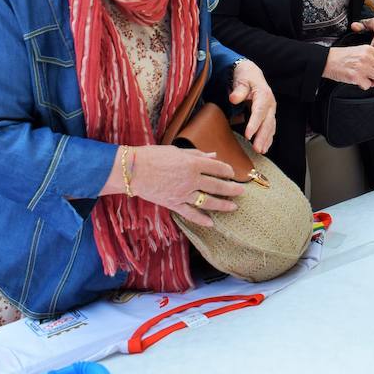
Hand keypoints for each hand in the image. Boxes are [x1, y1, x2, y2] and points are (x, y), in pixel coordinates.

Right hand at [125, 145, 244, 227]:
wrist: (133, 170)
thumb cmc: (153, 156)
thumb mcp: (176, 151)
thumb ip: (197, 154)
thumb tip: (213, 155)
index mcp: (193, 163)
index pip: (217, 167)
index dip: (227, 170)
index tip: (232, 173)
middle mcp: (191, 179)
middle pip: (217, 185)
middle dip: (231, 189)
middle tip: (241, 191)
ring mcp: (183, 193)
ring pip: (208, 201)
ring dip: (222, 205)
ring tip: (233, 207)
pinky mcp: (174, 203)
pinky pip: (190, 213)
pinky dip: (201, 219)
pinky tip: (211, 223)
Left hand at [228, 60, 275, 153]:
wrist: (251, 72)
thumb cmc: (245, 75)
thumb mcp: (241, 78)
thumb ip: (238, 89)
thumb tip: (233, 98)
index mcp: (264, 94)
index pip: (260, 111)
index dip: (254, 124)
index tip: (248, 135)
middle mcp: (270, 103)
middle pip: (267, 122)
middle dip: (262, 136)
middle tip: (256, 148)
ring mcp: (271, 110)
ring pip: (270, 127)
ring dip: (266, 140)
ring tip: (260, 151)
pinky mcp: (269, 115)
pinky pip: (270, 128)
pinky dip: (268, 138)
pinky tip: (264, 147)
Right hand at [324, 42, 373, 89]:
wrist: (326, 60)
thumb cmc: (341, 56)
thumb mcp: (358, 50)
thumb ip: (371, 56)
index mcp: (368, 49)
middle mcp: (367, 57)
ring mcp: (362, 67)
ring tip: (368, 80)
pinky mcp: (356, 76)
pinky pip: (367, 85)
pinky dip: (364, 86)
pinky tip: (359, 81)